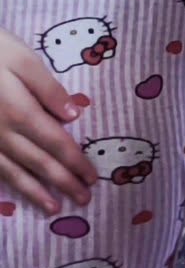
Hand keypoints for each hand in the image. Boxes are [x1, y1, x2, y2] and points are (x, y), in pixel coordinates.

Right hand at [0, 27, 94, 213]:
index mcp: (21, 112)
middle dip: (63, 182)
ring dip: (36, 192)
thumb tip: (73, 116)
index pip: (56, 143)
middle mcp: (3, 134)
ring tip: (54, 208)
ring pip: (14, 173)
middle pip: (39, 163)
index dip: (75, 162)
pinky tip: (17, 193)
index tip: (92, 177)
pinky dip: (9, 184)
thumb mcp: (23, 59)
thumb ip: (48, 88)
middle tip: (84, 199)